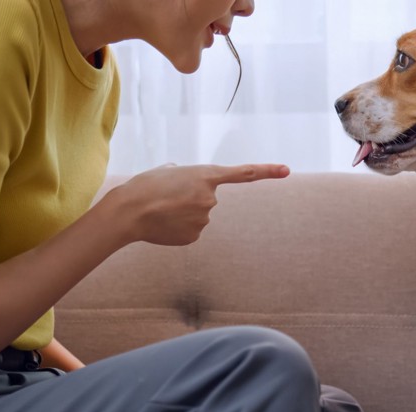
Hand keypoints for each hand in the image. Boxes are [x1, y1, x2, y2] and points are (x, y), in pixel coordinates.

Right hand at [104, 164, 289, 246]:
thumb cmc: (145, 186)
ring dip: (183, 213)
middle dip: (190, 198)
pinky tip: (163, 224)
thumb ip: (184, 174)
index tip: (287, 170)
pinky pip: (191, 230)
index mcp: (205, 175)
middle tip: (167, 196)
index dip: (267, 171)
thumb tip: (183, 180)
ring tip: (162, 209)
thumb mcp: (167, 170)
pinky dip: (179, 228)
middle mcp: (211, 198)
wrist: (128, 211)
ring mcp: (204, 219)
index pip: (243, 173)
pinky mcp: (195, 236)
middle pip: (207, 199)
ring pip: (198, 216)